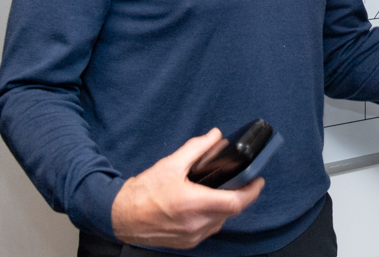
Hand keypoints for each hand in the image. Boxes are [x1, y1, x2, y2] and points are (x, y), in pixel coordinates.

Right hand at [111, 128, 264, 249]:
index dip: (252, 191)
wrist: (120, 217)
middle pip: (231, 211)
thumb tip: (216, 135)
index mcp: (193, 204)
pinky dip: (214, 216)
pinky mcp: (187, 243)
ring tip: (223, 190)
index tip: (258, 179)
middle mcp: (195, 224)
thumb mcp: (170, 164)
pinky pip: (210, 229)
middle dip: (240, 195)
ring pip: (222, 221)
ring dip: (226, 206)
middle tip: (243, 180)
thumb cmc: (142, 192)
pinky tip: (207, 204)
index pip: (235, 202)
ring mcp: (192, 236)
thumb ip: (196, 148)